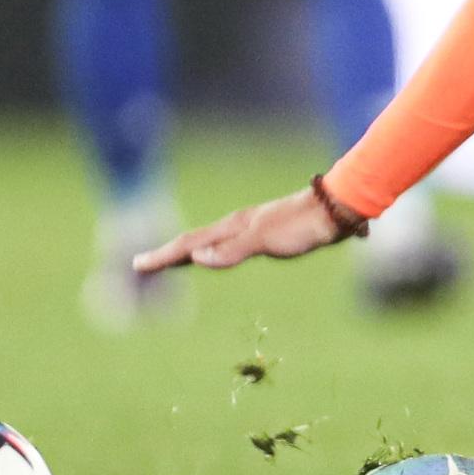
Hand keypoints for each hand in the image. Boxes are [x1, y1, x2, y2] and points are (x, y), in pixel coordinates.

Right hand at [132, 189, 343, 274]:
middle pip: (194, 240)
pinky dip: (212, 252)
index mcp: (233, 227)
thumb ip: (232, 250)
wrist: (335, 210)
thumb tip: (197, 258)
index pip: (190, 243)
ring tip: (173, 260)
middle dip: (168, 253)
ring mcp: (251, 228)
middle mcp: (237, 225)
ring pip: (210, 241)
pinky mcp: (266, 233)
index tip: (138, 264)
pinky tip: (217, 255)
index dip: (164, 256)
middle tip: (143, 264)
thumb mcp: (266, 241)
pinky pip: (227, 245)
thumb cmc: (302, 227)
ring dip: (188, 251)